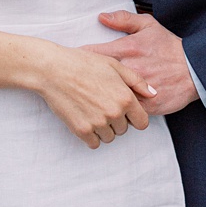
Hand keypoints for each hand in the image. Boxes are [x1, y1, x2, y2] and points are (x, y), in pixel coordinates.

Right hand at [30, 40, 154, 147]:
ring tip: (91, 110)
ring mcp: (98, 123)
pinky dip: (90, 135)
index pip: (142, 122)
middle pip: (124, 130)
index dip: (133, 116)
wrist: (52, 69)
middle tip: (100, 104)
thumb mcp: (113, 65)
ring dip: (103, 129)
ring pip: (109, 137)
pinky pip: (94, 143)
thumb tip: (153, 94)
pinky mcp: (82, 130)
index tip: (122, 110)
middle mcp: (115, 113)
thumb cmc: (82, 63)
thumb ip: (136, 81)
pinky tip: (84, 119)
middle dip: (116, 120)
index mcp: (125, 98)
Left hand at [80, 10, 199, 115]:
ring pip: (109, 98)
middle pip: (95, 78)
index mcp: (126, 49)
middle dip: (84, 81)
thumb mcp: (148, 26)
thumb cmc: (169, 47)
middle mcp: (129, 70)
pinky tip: (112, 109)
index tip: (72, 62)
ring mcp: (138, 90)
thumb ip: (124, 20)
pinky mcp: (148, 106)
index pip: (92, 54)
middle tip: (74, 82)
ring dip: (100, 99)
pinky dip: (119, 111)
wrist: (195, 69)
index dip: (79, 59)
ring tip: (89, 100)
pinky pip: (127, 112)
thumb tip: (102, 17)